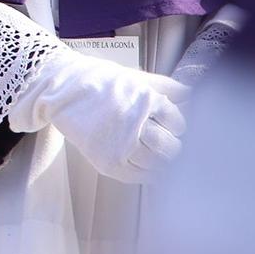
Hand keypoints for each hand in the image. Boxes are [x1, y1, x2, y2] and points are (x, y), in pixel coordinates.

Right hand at [9, 45, 188, 182]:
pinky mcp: (107, 161)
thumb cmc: (100, 82)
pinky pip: (137, 176)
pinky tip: (150, 170)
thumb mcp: (135, 77)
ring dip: (164, 163)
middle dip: (174, 147)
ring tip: (162, 159)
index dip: (179, 126)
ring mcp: (120, 144)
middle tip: (172, 146)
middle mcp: (133, 122)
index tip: (175, 128)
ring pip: (156, 163)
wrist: (63, 92)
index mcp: (144, 99)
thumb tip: (191, 94)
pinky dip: (148, 176)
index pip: (176, 121)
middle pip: (169, 146)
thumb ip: (166, 86)